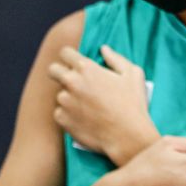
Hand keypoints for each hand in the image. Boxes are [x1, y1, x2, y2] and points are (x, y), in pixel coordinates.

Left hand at [48, 45, 158, 164]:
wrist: (128, 137)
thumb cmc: (133, 105)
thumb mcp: (132, 75)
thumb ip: (115, 58)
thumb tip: (103, 49)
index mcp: (86, 69)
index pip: (65, 53)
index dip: (70, 56)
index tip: (74, 63)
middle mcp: (71, 82)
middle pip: (53, 70)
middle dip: (59, 72)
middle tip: (72, 81)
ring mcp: (64, 101)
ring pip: (60, 94)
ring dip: (69, 98)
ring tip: (88, 108)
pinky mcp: (61, 119)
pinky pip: (60, 113)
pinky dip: (69, 115)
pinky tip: (85, 119)